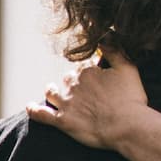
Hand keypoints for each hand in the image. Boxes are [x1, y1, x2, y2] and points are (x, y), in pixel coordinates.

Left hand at [26, 50, 148, 149]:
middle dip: (72, 82)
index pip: (83, 68)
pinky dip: (34, 110)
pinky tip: (30, 108)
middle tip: (81, 92)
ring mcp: (66, 103)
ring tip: (53, 91)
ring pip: (52, 92)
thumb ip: (114, 50)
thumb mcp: (127, 68)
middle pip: (67, 79)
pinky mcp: (62, 121)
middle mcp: (73, 84)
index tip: (98, 81)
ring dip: (52, 90)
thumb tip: (105, 34)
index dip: (90, 74)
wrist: (126, 126)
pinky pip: (42, 114)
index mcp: (87, 71)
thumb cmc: (130, 99)